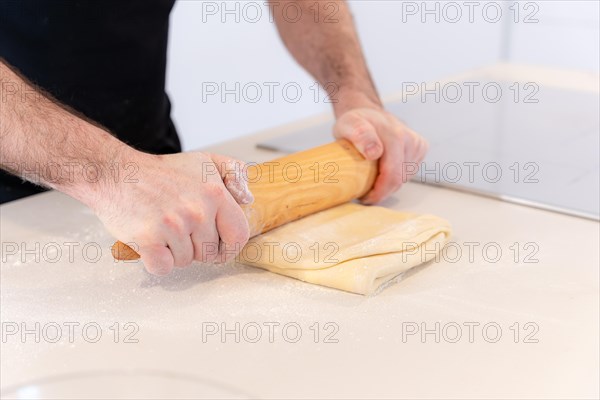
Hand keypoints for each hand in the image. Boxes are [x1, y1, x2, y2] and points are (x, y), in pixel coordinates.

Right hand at [90, 150, 252, 274]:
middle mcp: (197, 210)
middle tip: (178, 227)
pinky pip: (163, 267)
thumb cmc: (161, 172)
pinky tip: (150, 242)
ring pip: (185, 261)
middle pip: (209, 252)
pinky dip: (155, 261)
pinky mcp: (149, 238)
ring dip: (173, 252)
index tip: (219, 248)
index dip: (230, 247)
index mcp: (215, 194)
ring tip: (161, 227)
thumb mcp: (205, 161)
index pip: (239, 235)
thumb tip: (248, 200)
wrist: (117, 173)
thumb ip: (234, 174)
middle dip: (195, 247)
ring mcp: (173, 225)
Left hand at [333, 106, 427, 203]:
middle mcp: (410, 139)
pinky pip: (408, 173)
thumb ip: (360, 135)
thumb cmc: (357, 122)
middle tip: (365, 195)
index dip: (377, 192)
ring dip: (388, 186)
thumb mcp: (349, 125)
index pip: (391, 174)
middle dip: (382, 192)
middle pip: (399, 180)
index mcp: (394, 135)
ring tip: (371, 181)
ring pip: (404, 179)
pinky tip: (383, 173)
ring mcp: (417, 145)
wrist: (369, 112)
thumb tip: (374, 153)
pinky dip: (395, 178)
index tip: (362, 197)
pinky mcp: (421, 150)